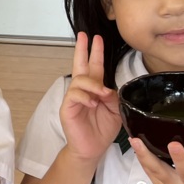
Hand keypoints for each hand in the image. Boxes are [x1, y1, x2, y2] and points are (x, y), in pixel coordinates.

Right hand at [60, 32, 120, 161]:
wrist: (92, 148)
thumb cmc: (102, 129)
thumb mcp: (116, 110)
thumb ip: (113, 96)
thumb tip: (107, 88)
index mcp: (95, 89)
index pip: (94, 67)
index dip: (95, 52)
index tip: (96, 38)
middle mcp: (83, 91)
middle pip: (80, 65)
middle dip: (82, 49)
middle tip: (84, 35)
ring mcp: (74, 98)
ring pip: (81, 80)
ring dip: (94, 84)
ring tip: (102, 94)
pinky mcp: (67, 108)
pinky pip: (75, 95)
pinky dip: (86, 97)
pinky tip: (93, 104)